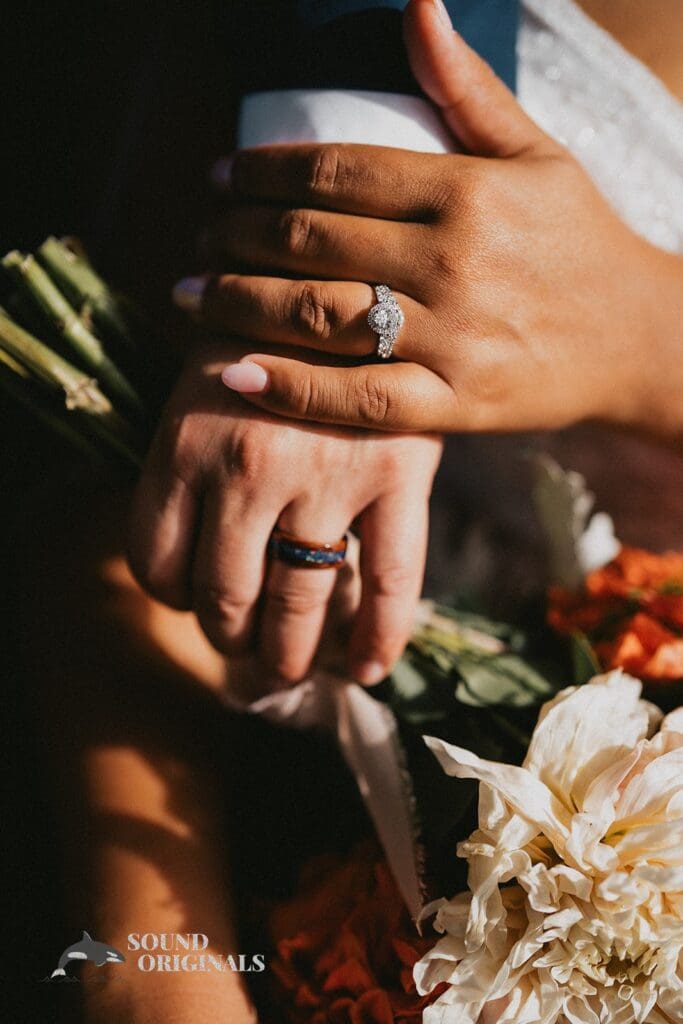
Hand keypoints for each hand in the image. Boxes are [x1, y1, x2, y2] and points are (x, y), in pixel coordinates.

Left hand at [128, 339, 441, 685]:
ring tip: (291, 667)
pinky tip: (366, 667)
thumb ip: (186, 466)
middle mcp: (248, 467)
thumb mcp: (199, 387)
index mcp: (185, 443)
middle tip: (245, 648)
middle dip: (232, 640)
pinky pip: (390, 584)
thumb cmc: (267, 341)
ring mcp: (326, 476)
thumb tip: (190, 566)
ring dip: (289, 656)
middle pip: (226, 599)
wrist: (357, 280)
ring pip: (299, 606)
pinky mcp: (398, 476)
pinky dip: (377, 640)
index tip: (195, 599)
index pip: (157, 564)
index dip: (174, 597)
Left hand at [173, 0, 680, 438]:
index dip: (264, 172)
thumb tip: (416, 3)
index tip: (221, 179)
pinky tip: (231, 370)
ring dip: (239, 302)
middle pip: (313, 241)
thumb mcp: (534, 153)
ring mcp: (453, 338)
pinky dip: (289, 387)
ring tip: (190, 293)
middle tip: (198, 237)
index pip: (338, 170)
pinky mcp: (455, 406)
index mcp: (468, 189)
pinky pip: (356, 400)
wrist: (638, 339)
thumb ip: (465, 88)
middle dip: (236, 236)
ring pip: (321, 316)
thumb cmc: (580, 242)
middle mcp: (454, 261)